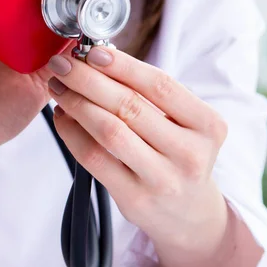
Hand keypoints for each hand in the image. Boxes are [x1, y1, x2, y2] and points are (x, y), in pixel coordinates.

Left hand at [46, 46, 229, 252]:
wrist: (188, 215)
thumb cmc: (178, 157)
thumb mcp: (184, 125)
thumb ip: (151, 97)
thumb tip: (97, 60)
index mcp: (207, 125)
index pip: (159, 85)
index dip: (122, 65)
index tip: (91, 51)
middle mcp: (190, 153)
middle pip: (129, 106)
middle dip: (88, 80)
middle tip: (62, 64)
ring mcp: (163, 179)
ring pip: (109, 131)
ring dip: (76, 104)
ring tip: (58, 87)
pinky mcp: (135, 198)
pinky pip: (94, 158)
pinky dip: (72, 133)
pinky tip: (62, 117)